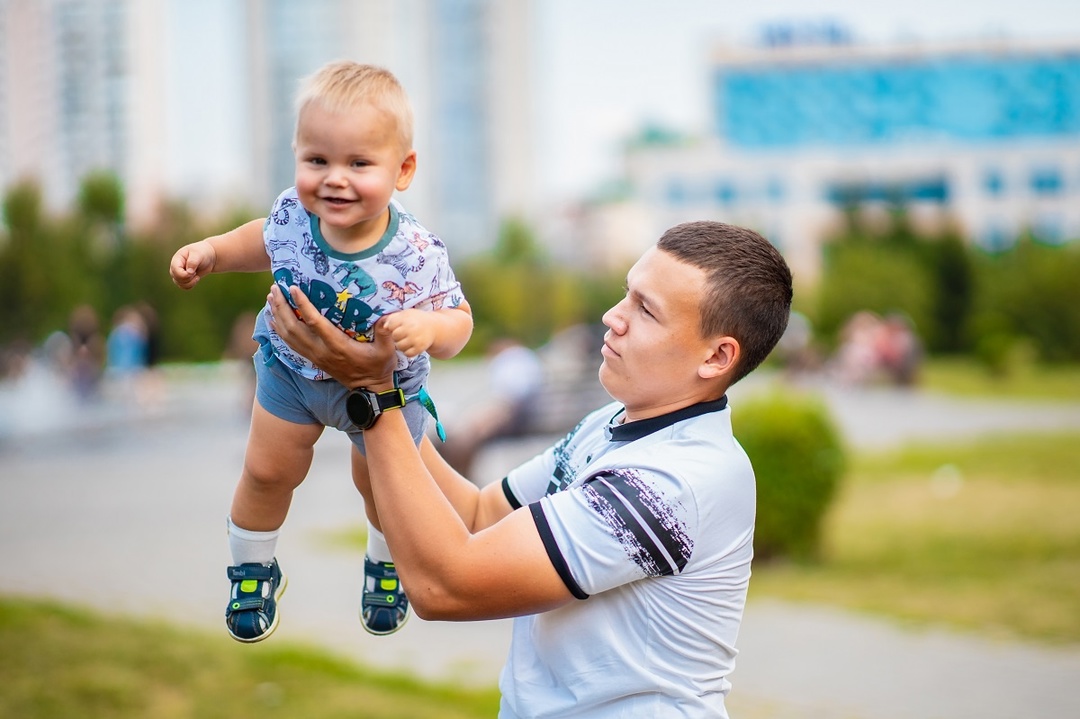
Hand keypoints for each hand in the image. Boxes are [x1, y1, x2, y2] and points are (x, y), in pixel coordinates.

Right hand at [169, 241, 214, 288]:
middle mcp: (175, 267)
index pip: (175, 270)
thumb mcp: (198, 254)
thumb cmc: (202, 253)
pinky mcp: (184, 279)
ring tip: (197, 276)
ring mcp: (179, 274)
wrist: (208, 256)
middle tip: (195, 273)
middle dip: (188, 279)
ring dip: (190, 283)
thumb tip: (189, 273)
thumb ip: (193, 262)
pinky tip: (196, 278)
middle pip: (177, 278)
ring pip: (180, 284)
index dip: (184, 274)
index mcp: (177, 259)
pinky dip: (191, 285)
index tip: (193, 272)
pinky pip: (184, 287)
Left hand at [267, 283, 396, 389]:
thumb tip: (387, 317)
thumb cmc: (379, 367)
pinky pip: (289, 343)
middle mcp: (321, 351)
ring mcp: (315, 356)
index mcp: (337, 345)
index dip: (302, 304)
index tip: (293, 288)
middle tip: (275, 288)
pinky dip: (278, 330)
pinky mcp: (313, 359)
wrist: (369, 390)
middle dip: (282, 307)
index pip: (314, 322)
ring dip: (277, 316)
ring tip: (271, 298)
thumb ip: (385, 333)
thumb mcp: (387, 351)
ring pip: (288, 335)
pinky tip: (273, 318)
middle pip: (293, 327)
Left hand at [381, 309, 436, 357]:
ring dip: (401, 345)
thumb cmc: (416, 320)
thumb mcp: (405, 314)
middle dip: (397, 336)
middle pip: (394, 336)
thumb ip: (393, 318)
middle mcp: (411, 329)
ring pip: (399, 346)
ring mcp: (416, 339)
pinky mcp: (420, 348)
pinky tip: (411, 346)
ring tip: (407, 340)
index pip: (391, 325)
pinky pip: (407, 354)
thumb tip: (384, 327)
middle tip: (403, 334)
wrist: (434, 328)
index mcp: (407, 319)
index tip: (398, 326)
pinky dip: (408, 351)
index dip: (392, 327)